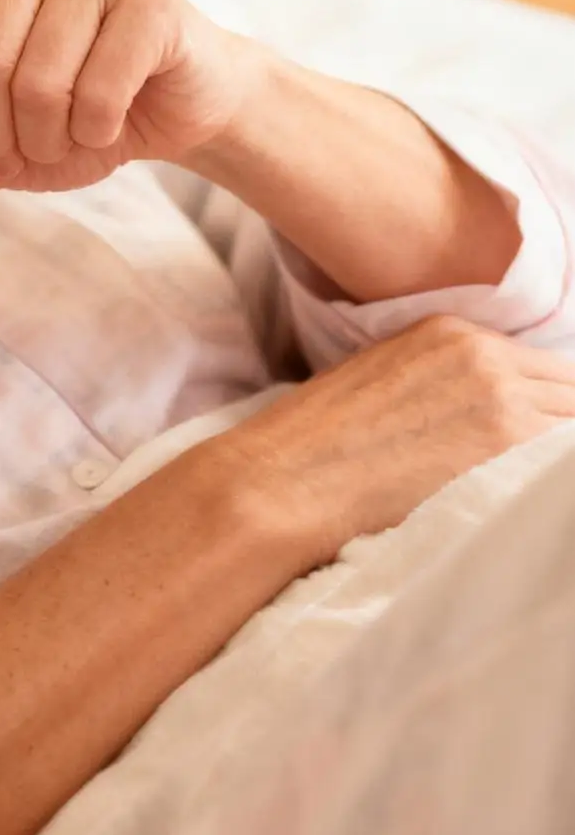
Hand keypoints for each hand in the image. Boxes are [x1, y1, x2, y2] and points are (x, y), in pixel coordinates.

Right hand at [212, 314, 574, 566]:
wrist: (288, 477)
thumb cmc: (319, 440)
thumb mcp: (385, 377)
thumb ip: (446, 379)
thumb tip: (489, 413)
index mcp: (451, 331)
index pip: (545, 368)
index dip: (545, 406)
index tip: (528, 438)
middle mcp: (484, 356)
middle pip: (570, 394)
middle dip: (558, 431)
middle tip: (524, 466)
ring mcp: (502, 401)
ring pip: (571, 429)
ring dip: (554, 459)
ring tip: (512, 486)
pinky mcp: (507, 448)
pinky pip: (561, 466)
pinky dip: (548, 485)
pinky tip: (518, 503)